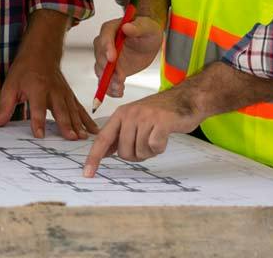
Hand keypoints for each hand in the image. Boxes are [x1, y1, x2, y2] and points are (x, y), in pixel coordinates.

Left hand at [0, 47, 95, 140]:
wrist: (41, 53)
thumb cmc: (24, 70)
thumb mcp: (10, 86)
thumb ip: (4, 107)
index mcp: (37, 88)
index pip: (37, 108)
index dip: (37, 122)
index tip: (39, 135)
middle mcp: (53, 91)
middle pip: (60, 110)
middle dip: (66, 125)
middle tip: (71, 138)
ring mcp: (64, 93)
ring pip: (73, 110)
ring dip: (79, 124)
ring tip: (83, 138)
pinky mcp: (70, 95)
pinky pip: (80, 108)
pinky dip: (87, 119)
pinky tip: (93, 130)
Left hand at [81, 85, 201, 176]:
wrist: (186, 99)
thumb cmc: (160, 113)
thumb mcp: (135, 119)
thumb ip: (119, 135)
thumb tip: (104, 153)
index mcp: (120, 115)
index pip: (103, 139)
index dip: (94, 158)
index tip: (87, 174)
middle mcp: (130, 114)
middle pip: (123, 152)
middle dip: (136, 155)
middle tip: (146, 144)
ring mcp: (145, 117)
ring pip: (140, 152)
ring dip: (150, 152)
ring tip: (156, 138)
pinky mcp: (161, 121)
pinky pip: (154, 147)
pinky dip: (160, 148)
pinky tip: (164, 137)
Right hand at [92, 13, 165, 99]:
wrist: (148, 43)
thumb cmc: (147, 30)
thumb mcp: (147, 27)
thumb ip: (137, 27)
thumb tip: (126, 27)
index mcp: (111, 29)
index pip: (105, 37)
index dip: (107, 48)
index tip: (112, 58)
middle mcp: (104, 43)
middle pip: (100, 56)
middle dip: (108, 69)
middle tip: (119, 78)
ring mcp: (105, 58)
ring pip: (101, 70)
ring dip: (108, 80)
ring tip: (119, 88)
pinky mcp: (110, 70)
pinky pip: (105, 80)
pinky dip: (110, 88)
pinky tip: (119, 92)